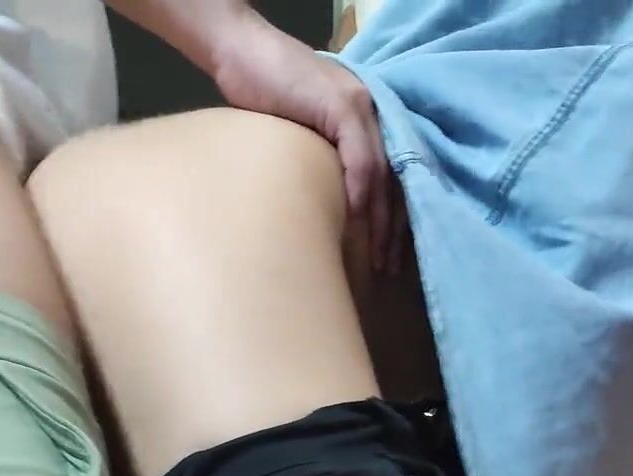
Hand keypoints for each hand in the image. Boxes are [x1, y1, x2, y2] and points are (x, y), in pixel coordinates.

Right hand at [211, 9, 399, 270]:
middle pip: (393, 180)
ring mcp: (359, 106)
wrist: (239, 50)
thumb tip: (330, 207)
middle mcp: (370, 111)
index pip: (389, 177)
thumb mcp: (300, 133)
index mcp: (364, 119)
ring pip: (383, 173)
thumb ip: (322, 159)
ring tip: (377, 256)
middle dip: (392, 228)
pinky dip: (361, 191)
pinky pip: (360, 158)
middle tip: (387, 268)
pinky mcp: (342, 105)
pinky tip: (358, 221)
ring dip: (381, 219)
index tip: (386, 256)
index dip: (390, 219)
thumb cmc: (261, 92)